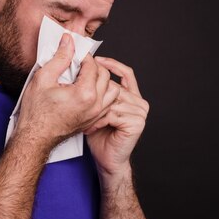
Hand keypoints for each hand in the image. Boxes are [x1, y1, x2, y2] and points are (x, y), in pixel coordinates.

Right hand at [14, 34, 112, 149]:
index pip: (92, 65)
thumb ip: (59, 58)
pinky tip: (87, 90)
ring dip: (101, 79)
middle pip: (105, 75)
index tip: (73, 51)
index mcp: (84, 93)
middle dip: (93, 65)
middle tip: (78, 62)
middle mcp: (95, 104)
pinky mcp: (94, 120)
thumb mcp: (43, 78)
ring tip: (85, 76)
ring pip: (112, 89)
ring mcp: (96, 114)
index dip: (83, 55)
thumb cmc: (36, 112)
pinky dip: (102, 93)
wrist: (35, 137)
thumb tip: (68, 41)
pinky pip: (107, 102)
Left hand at [85, 57, 149, 179]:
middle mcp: (139, 102)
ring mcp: (140, 112)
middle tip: (79, 101)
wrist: (107, 159)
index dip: (111, 65)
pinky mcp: (137, 122)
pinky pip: (112, 113)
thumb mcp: (96, 108)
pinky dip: (99, 120)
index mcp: (132, 96)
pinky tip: (91, 128)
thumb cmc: (99, 135)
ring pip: (112, 100)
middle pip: (114, 86)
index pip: (126, 73)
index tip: (95, 60)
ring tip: (85, 121)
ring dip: (95, 111)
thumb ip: (97, 91)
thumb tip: (83, 71)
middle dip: (95, 92)